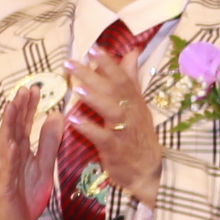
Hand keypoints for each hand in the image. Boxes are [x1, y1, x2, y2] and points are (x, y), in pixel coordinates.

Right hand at [0, 84, 53, 219]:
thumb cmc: (25, 194)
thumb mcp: (44, 165)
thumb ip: (49, 142)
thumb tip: (55, 115)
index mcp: (19, 151)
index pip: (23, 124)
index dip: (28, 106)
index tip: (34, 88)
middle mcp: (8, 156)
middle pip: (13, 128)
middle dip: (18, 108)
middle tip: (24, 89)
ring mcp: (4, 170)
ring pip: (6, 144)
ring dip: (9, 125)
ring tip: (12, 107)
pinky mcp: (4, 186)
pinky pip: (7, 169)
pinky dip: (9, 156)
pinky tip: (13, 144)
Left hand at [69, 47, 165, 204]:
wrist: (148, 171)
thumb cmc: (137, 135)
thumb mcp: (137, 106)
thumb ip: (131, 79)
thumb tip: (131, 53)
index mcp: (134, 101)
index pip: (123, 78)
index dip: (109, 63)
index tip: (92, 48)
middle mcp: (131, 113)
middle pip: (114, 90)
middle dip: (93, 75)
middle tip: (71, 62)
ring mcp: (125, 131)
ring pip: (112, 111)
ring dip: (94, 99)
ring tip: (76, 88)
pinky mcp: (116, 150)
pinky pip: (103, 137)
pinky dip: (89, 128)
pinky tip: (73, 120)